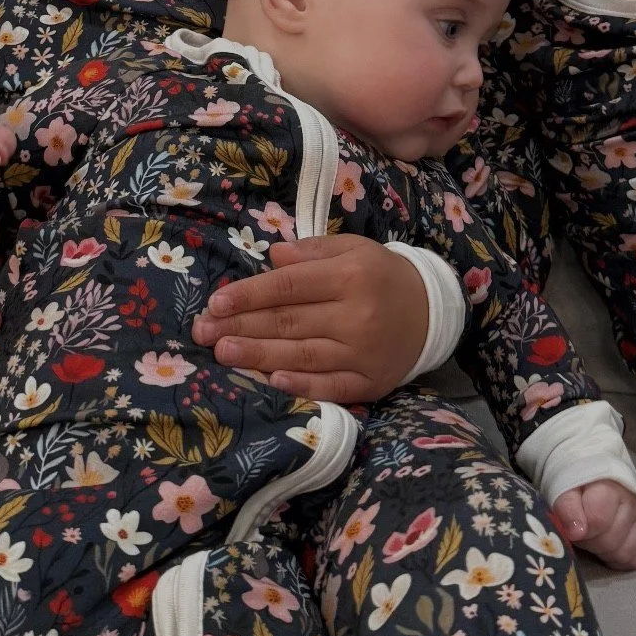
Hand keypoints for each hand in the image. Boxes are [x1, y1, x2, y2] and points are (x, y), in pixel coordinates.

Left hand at [190, 235, 426, 402]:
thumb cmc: (382, 275)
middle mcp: (356, 315)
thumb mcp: (353, 249)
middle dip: (241, 327)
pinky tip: (272, 381)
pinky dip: (301, 385)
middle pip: (289, 322)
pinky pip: (330, 386)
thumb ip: (311, 252)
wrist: (432, 311)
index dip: (249, 295)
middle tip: (203, 332)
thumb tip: (272, 257)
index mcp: (350, 277)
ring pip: (302, 355)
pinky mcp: (370, 381)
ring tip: (222, 353)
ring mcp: (362, 352)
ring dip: (258, 356)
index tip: (216, 303)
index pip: (289, 287)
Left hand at [553, 480, 635, 570]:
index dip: (580, 530)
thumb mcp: (566, 492)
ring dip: (604, 552)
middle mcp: (631, 504)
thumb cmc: (581, 491)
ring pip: (623, 553)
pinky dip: (619, 560)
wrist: (602, 485)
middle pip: (610, 541)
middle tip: (583, 533)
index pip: (598, 520)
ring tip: (596, 538)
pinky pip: (635, 560)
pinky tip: (609, 548)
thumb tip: (576, 532)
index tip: (573, 528)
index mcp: (609, 489)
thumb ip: (567, 508)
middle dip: (590, 542)